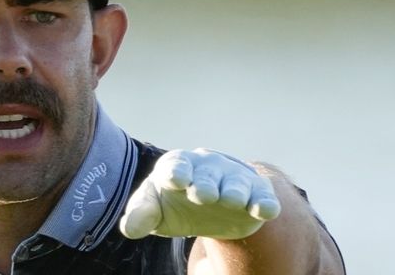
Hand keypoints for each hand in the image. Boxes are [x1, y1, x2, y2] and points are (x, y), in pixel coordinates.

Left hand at [119, 148, 280, 239]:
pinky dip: (265, 203)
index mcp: (179, 166)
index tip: (175, 180)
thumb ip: (141, 214)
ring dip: (234, 191)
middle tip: (203, 194)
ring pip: (235, 183)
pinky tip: (266, 211)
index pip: (176, 166)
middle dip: (204, 183)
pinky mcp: (257, 193)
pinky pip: (262, 197)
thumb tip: (128, 229)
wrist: (213, 203)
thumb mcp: (155, 207)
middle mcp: (208, 167)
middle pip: (207, 174)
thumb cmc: (176, 201)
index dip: (176, 172)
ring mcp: (234, 178)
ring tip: (231, 200)